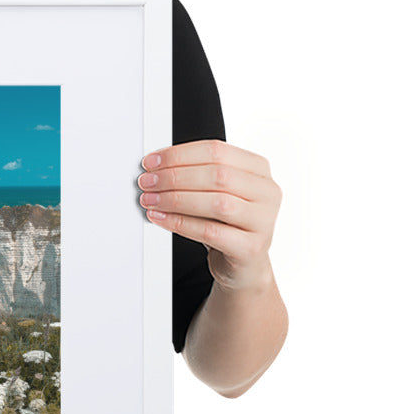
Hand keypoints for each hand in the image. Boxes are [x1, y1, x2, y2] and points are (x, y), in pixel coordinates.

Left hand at [138, 140, 280, 291]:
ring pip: (217, 203)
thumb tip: (155, 167)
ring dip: (176, 199)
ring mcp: (263, 221)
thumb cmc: (226, 223)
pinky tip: (161, 218)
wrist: (243, 263)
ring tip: (150, 200)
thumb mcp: (214, 192)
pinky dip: (180, 223)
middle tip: (147, 182)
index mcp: (258, 169)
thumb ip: (194, 175)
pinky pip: (211, 232)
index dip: (179, 155)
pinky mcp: (251, 248)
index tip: (152, 162)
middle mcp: (266, 192)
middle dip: (175, 177)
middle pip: (217, 175)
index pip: (216, 151)